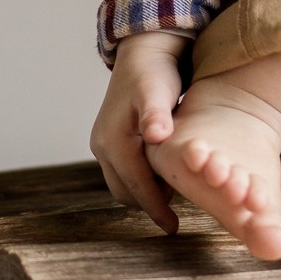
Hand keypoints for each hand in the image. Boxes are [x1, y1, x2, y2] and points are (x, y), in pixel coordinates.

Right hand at [90, 31, 187, 232]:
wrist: (143, 52)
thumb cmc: (154, 71)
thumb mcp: (157, 89)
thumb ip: (156, 113)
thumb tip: (156, 135)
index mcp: (114, 138)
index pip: (135, 184)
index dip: (155, 208)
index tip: (173, 227)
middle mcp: (102, 144)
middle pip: (125, 190)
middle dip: (149, 205)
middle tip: (178, 216)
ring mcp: (103, 144)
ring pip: (122, 184)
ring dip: (144, 194)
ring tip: (174, 197)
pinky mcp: (109, 141)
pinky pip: (123, 172)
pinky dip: (140, 181)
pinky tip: (164, 178)